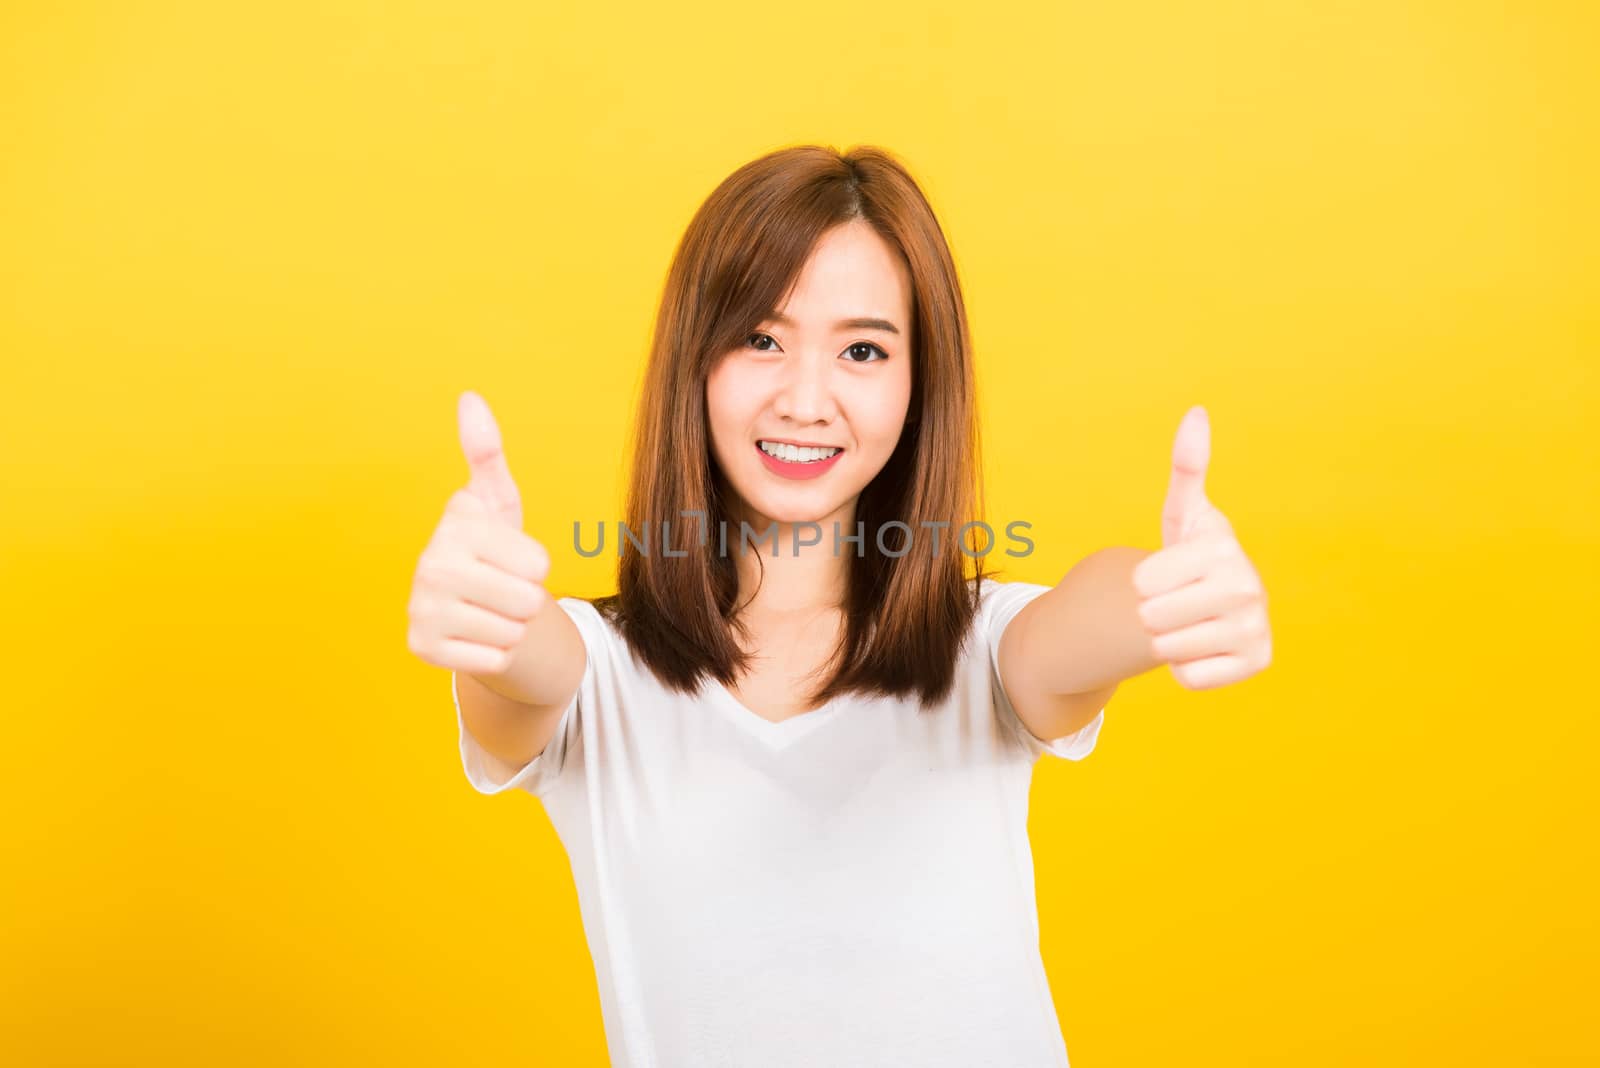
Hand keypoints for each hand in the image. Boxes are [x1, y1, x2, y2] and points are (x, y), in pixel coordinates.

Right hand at [406, 390, 552, 678]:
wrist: (471, 607)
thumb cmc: (492, 548)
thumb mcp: (499, 501)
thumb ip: (487, 452)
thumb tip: (469, 398)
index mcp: (456, 524)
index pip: (538, 564)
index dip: (537, 566)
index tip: (509, 558)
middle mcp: (430, 563)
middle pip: (527, 601)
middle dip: (526, 601)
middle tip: (502, 590)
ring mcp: (421, 607)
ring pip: (511, 632)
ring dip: (510, 627)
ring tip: (489, 610)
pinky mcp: (421, 646)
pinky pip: (493, 659)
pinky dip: (494, 654)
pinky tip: (475, 635)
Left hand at [1131, 406, 1272, 689]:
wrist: (1215, 602)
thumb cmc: (1190, 555)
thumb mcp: (1183, 514)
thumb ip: (1187, 467)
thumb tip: (1196, 412)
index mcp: (1224, 549)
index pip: (1143, 582)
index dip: (1144, 582)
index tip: (1168, 573)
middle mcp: (1250, 588)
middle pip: (1154, 618)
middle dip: (1153, 613)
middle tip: (1176, 601)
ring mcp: (1257, 628)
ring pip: (1169, 650)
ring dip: (1168, 641)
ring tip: (1189, 621)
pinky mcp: (1257, 663)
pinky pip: (1190, 677)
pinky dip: (1186, 668)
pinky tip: (1204, 646)